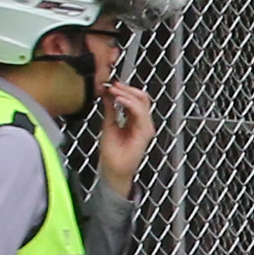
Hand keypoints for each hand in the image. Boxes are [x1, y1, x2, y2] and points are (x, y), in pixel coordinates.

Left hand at [96, 76, 157, 190]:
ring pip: (142, 102)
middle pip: (142, 97)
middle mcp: (143, 122)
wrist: (113, 169)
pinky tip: (119, 100)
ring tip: (114, 90)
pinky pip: (140, 113)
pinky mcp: (144, 132)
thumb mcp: (109, 124)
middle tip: (113, 85)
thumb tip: (108, 95)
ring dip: (127, 93)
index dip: (124, 89)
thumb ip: (110, 109)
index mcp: (135, 120)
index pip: (135, 99)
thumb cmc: (112, 153)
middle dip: (127, 88)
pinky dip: (129, 103)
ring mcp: (145, 127)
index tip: (110, 85)